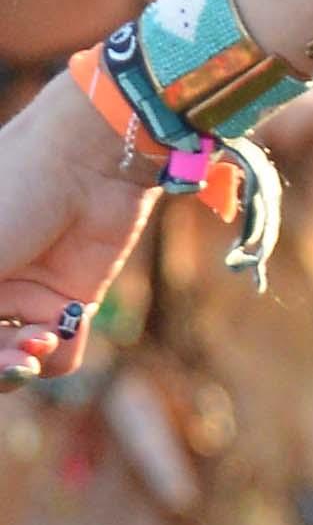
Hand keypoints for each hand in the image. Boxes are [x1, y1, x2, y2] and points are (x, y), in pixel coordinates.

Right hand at [0, 76, 166, 383]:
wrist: (88, 162)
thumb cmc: (13, 191)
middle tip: (15, 362)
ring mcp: (23, 296)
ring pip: (16, 361)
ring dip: (25, 361)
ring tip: (39, 340)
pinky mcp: (69, 303)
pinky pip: (60, 353)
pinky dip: (61, 347)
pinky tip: (64, 320)